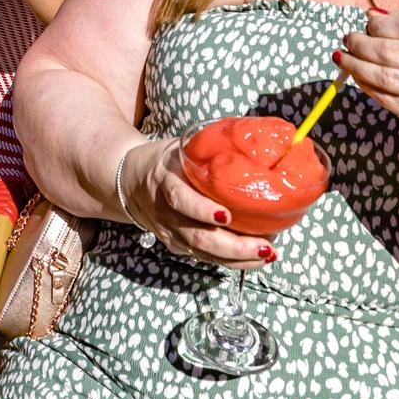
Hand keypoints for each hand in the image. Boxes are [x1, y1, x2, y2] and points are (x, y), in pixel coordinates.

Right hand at [120, 139, 274, 269]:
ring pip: (204, 253)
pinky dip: (232, 261)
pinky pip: (206, 257)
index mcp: (164, 181)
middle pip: (198, 236)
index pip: (179, 199)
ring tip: (268, 255)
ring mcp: (171, 233)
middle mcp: (166, 212)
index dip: (201, 209)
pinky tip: (256, 258)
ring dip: (238, 259)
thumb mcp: (182, 148)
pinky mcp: (177, 246)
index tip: (226, 215)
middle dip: (233, 247)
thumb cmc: (166, 162)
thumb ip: (210, 148)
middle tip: (264, 247)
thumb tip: (257, 137)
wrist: (130, 182)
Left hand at [336, 9, 398, 146]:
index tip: (368, 24)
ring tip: (343, 57)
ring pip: (387, 77)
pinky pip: (389, 100)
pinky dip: (367, 86)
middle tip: (349, 40)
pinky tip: (357, 76)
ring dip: (358, 66)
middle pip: (393, 52)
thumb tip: (371, 15)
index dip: (382, 25)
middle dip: (362, 45)